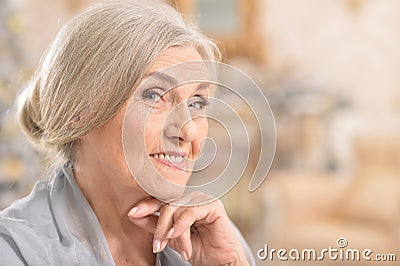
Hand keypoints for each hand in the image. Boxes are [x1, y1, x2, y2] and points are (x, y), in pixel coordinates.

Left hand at [127, 192, 248, 264]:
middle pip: (167, 205)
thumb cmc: (198, 247)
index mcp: (180, 203)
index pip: (160, 201)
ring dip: (169, 230)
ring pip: (177, 208)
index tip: (131, 213)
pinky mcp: (213, 205)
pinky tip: (175, 235)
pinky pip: (190, 212)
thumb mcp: (170, 237)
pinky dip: (180, 226)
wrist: (219, 260)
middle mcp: (191, 198)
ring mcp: (202, 199)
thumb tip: (133, 215)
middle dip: (158, 226)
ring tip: (167, 245)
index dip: (145, 206)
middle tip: (156, 244)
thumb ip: (154, 225)